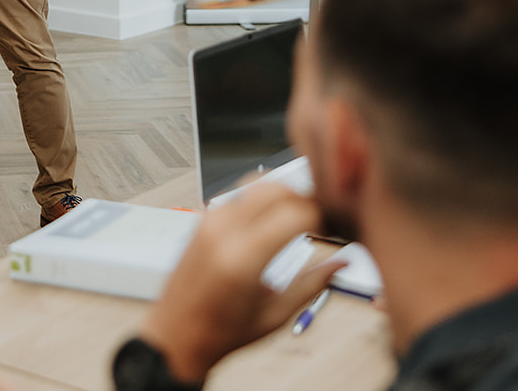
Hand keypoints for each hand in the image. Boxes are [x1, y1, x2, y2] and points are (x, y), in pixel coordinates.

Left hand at [138, 185, 342, 384]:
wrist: (176, 334)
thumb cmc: (219, 331)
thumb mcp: (275, 315)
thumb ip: (313, 285)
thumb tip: (341, 263)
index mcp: (242, 258)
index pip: (296, 213)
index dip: (323, 218)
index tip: (331, 230)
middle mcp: (223, 231)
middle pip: (278, 188)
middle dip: (305, 200)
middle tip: (318, 221)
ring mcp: (209, 221)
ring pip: (257, 183)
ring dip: (283, 196)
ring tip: (296, 220)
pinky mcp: (202, 219)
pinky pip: (238, 194)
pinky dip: (260, 200)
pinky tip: (270, 222)